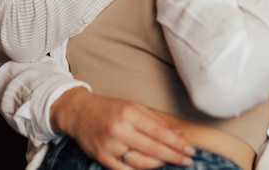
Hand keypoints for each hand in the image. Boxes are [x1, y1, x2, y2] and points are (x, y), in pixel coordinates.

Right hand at [50, 87, 194, 169]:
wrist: (79, 112)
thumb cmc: (109, 108)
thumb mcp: (133, 106)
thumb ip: (155, 119)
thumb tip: (177, 133)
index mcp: (129, 112)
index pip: (158, 131)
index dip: (176, 142)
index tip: (189, 149)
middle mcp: (119, 129)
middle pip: (152, 148)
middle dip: (173, 155)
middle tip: (188, 159)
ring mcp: (110, 146)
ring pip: (141, 162)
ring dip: (159, 163)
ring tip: (170, 161)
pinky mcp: (102, 158)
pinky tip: (151, 167)